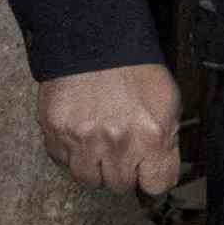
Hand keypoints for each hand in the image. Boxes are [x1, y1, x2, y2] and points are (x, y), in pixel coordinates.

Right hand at [39, 60, 185, 199]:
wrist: (94, 39)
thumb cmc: (134, 69)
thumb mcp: (167, 101)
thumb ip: (167, 140)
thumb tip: (161, 167)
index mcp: (150, 137)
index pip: (156, 185)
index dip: (151, 176)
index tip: (146, 167)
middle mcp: (116, 144)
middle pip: (119, 185)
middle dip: (121, 170)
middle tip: (119, 149)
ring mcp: (82, 140)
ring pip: (88, 178)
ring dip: (94, 166)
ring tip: (97, 143)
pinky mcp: (55, 131)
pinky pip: (61, 159)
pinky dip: (69, 151)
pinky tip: (78, 132)